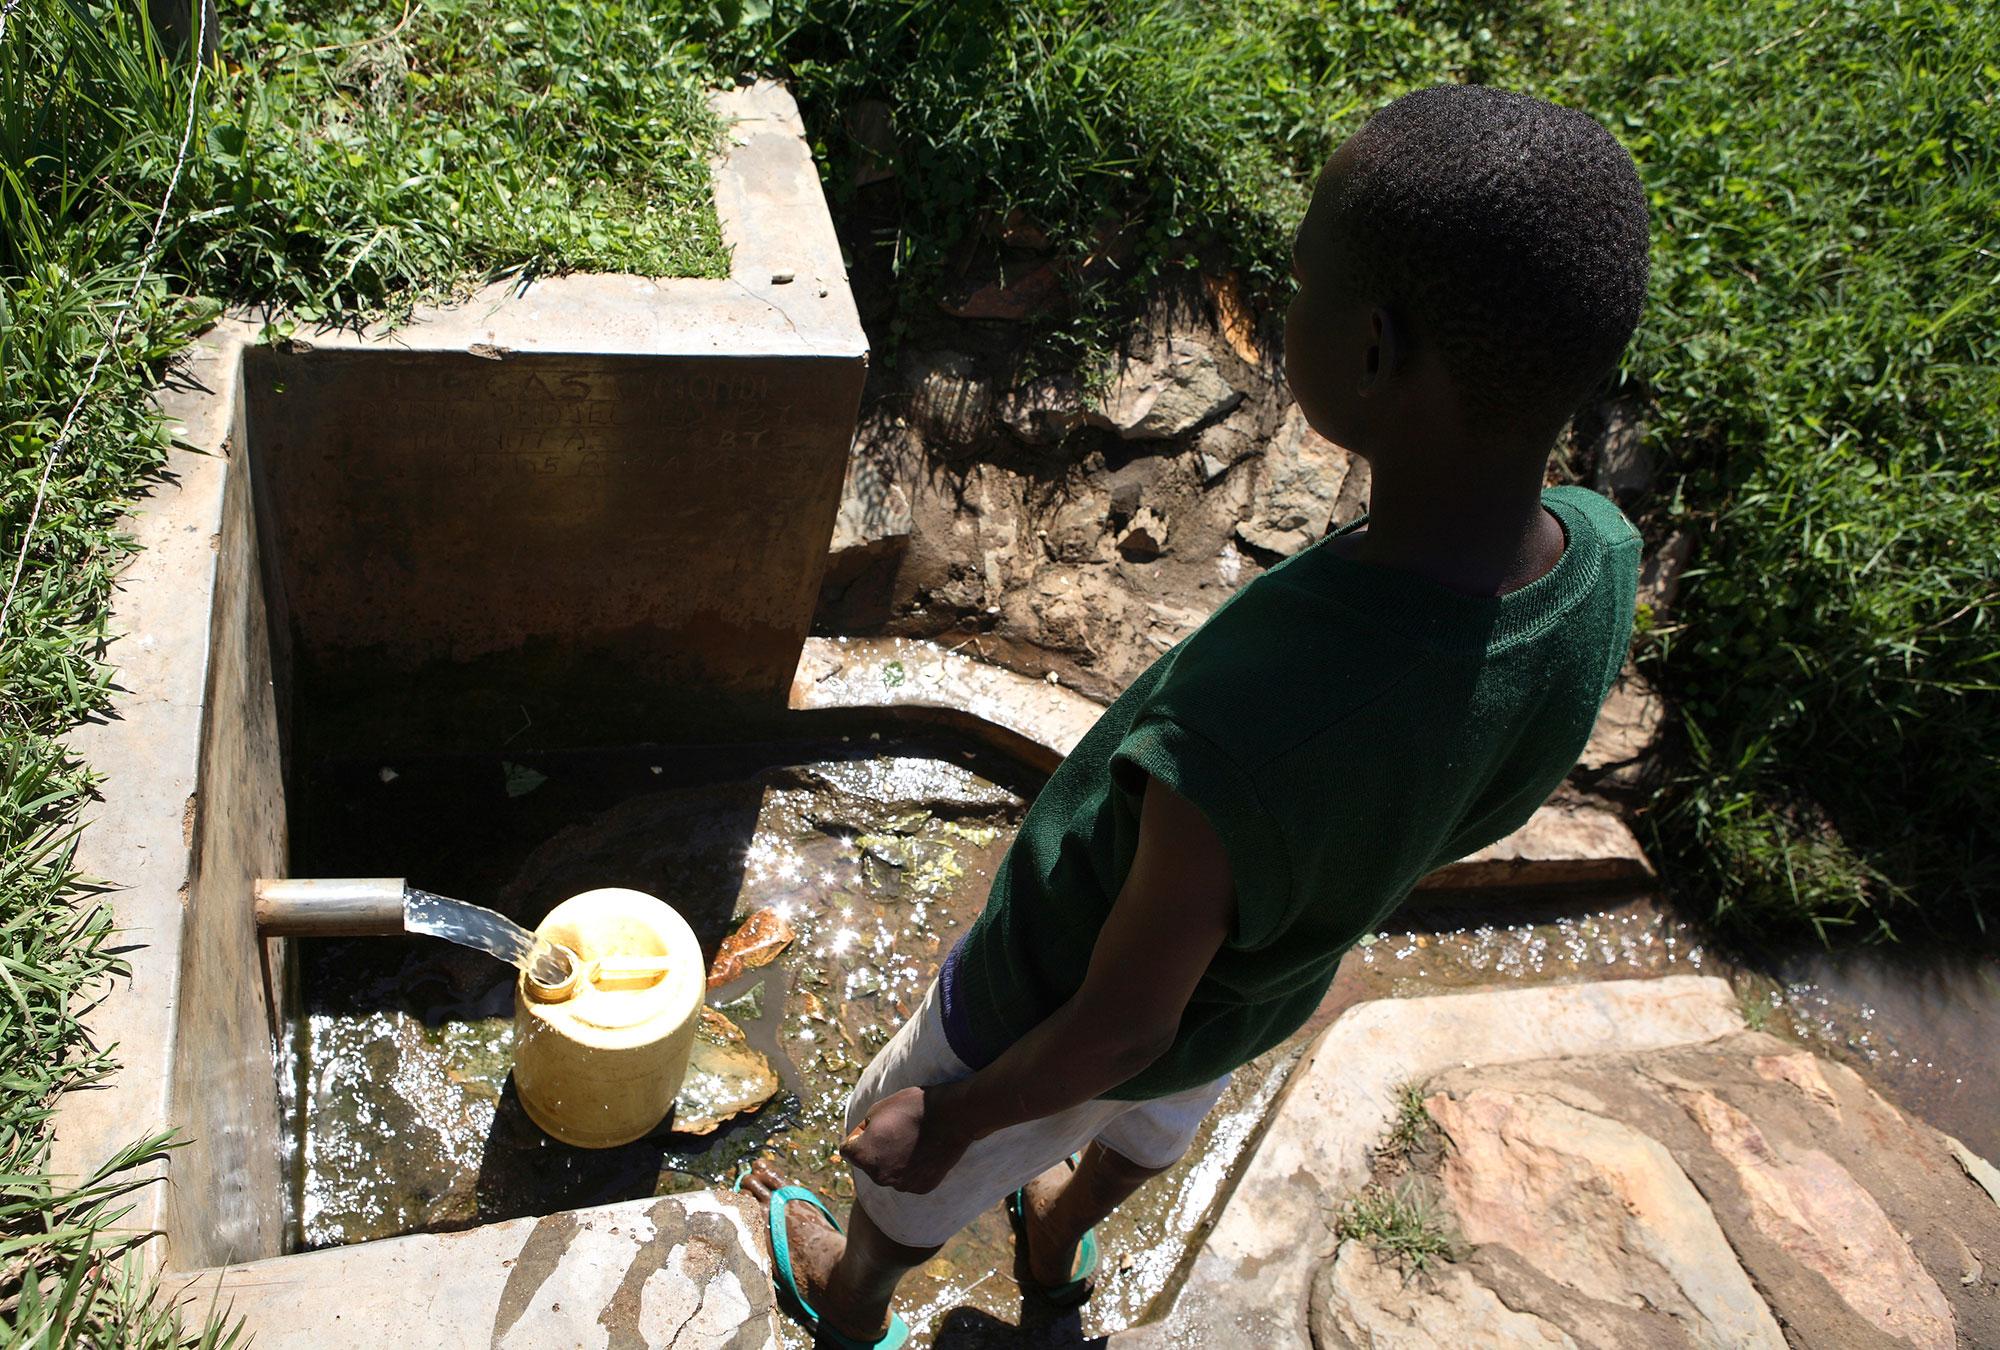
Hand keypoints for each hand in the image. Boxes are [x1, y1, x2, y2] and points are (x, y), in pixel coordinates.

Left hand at [838, 1085, 973, 1193]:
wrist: (952, 1116)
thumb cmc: (913, 1107)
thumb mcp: (877, 1109)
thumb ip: (862, 1130)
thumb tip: (862, 1142)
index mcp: (864, 1156)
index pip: (847, 1149)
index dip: (859, 1134)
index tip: (877, 1124)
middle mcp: (879, 1176)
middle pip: (869, 1163)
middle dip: (876, 1149)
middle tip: (897, 1130)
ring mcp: (901, 1185)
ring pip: (889, 1172)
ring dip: (894, 1160)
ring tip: (913, 1140)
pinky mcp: (921, 1188)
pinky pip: (909, 1178)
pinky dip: (913, 1167)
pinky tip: (924, 1151)